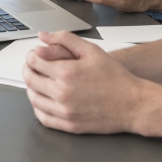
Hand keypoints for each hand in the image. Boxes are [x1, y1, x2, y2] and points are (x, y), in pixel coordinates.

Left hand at [23, 30, 149, 134]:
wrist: (133, 103)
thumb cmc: (115, 77)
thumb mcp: (92, 50)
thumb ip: (65, 39)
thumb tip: (43, 36)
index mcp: (66, 73)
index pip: (35, 62)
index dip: (32, 55)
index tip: (35, 54)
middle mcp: (62, 93)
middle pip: (31, 80)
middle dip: (28, 70)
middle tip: (33, 66)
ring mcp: (65, 112)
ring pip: (34, 100)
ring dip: (31, 88)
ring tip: (37, 81)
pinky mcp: (69, 125)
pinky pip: (43, 118)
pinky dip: (38, 108)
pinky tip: (43, 100)